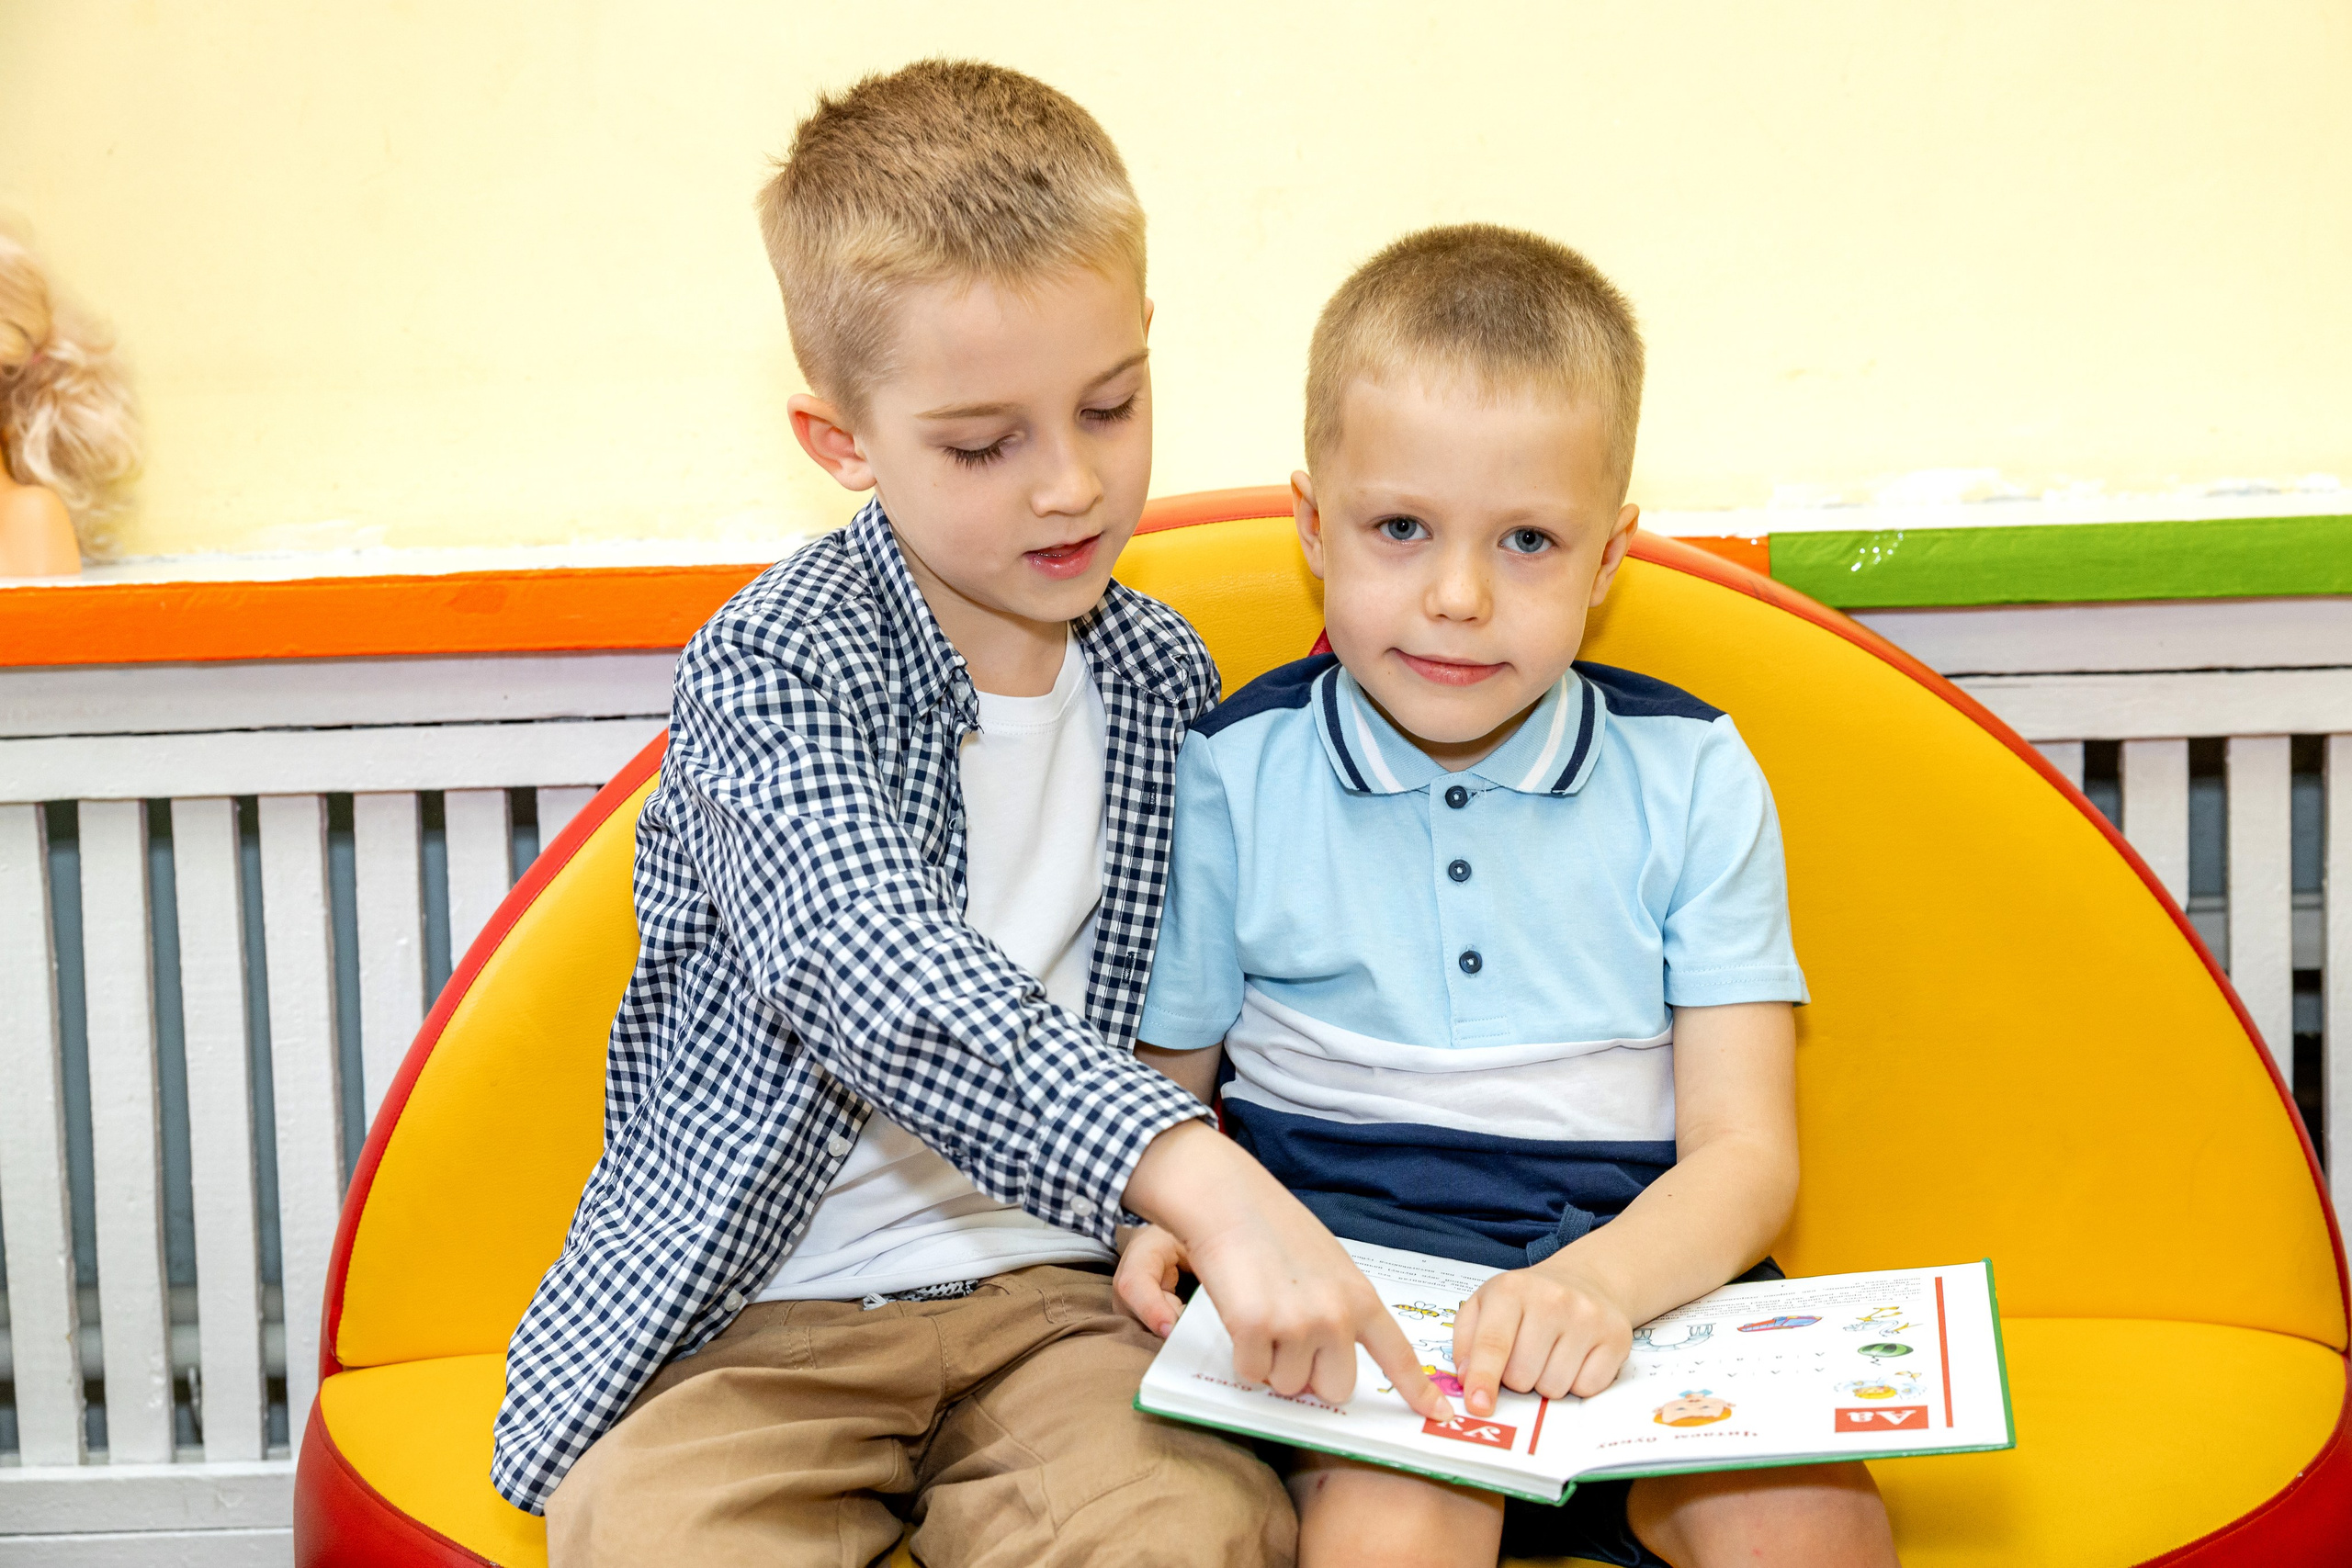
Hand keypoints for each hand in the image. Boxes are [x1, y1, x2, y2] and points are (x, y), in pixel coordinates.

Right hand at [1121, 1120, 1450, 1419]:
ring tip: (1263, 1313)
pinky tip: (1241, 1314)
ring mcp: (1297, 1324)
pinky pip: (1252, 1373)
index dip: (1417, 1390)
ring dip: (1272, 1362)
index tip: (1440, 1413)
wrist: (1229, 1199)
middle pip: (1335, 1389)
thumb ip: (1342, 1309)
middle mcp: (1336, 1316)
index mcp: (1361, 1298)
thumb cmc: (1275, 1229)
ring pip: (1288, 1385)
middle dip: (1310, 1375)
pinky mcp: (1254, 1329)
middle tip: (1289, 1337)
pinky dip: (1243, 1355)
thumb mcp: (1330, 1266)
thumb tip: (1334, 1357)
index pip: (1398, 1355)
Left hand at [1453, 1257, 1632, 1416]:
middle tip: (1524, 1355)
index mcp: (1511, 1289)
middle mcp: (1552, 1299)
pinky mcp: (1616, 1337)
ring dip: (1545, 1382)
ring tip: (1549, 1355)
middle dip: (1516, 1378)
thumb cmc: (1527, 1299)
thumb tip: (1468, 1379)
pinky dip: (1576, 1383)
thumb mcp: (1484, 1304)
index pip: (1493, 1344)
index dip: (1484, 1379)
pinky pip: (1587, 1388)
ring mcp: (1587, 1317)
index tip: (1478, 1405)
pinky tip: (1574, 1358)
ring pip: (1554, 1387)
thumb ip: (1466, 1340)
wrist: (1584, 1280)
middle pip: (1522, 1375)